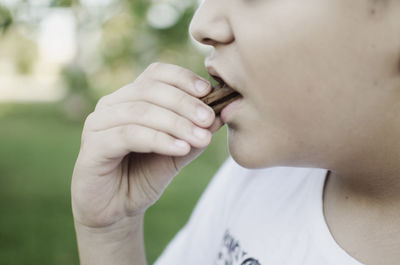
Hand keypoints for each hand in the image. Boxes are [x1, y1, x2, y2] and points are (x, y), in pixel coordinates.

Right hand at [71, 62, 222, 228]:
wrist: (116, 210)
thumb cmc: (143, 176)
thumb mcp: (177, 153)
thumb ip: (195, 133)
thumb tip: (221, 113)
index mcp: (130, 98)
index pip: (156, 74)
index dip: (182, 78)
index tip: (208, 90)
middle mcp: (111, 105)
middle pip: (150, 90)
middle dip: (184, 103)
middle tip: (209, 119)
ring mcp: (98, 123)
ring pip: (140, 111)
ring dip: (176, 123)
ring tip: (202, 138)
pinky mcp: (92, 146)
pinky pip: (129, 135)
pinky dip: (159, 140)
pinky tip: (181, 149)